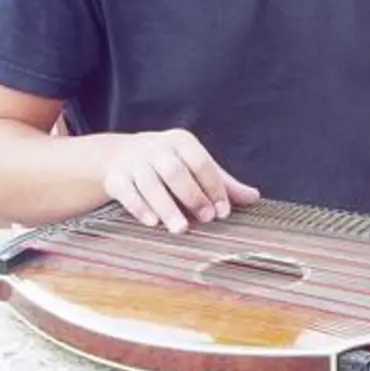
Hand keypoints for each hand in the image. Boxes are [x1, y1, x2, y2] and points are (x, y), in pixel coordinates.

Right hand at [99, 128, 259, 232]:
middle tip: (207, 220)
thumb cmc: (170, 164)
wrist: (120, 155)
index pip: (200, 162)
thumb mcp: (195, 166)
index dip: (214, 186)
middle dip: (192, 196)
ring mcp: (133, 162)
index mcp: (180, 141)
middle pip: (174, 171)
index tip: (224, 211)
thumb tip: (254, 197)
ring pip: (149, 183)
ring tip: (180, 229)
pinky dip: (141, 208)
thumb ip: (222, 183)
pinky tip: (153, 223)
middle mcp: (156, 148)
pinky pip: (127, 193)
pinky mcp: (115, 177)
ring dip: (166, 207)